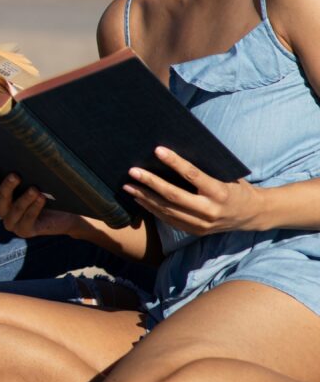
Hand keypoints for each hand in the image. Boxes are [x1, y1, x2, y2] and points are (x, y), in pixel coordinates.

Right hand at [0, 164, 80, 238]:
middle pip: (1, 197)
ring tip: (35, 189)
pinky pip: (27, 220)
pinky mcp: (24, 231)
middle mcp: (4, 209)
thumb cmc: (50, 193)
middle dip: (7, 186)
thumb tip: (27, 157)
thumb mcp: (37, 181)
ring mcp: (12, 222)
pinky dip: (34, 209)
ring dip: (24, 199)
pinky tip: (41, 199)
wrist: (66, 214)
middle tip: (16, 176)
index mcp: (3, 195)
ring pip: (15, 209)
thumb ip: (28, 173)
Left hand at [124, 146, 261, 234]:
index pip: (193, 175)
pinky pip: (169, 220)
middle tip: (132, 172)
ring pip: (167, 210)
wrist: (253, 215)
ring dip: (145, 197)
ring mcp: (202, 224)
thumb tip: (175, 153)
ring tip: (128, 186)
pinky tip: (140, 199)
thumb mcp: (228, 175)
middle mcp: (210, 210)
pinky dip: (153, 209)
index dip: (174, 162)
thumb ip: (205, 169)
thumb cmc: (237, 187)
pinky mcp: (195, 231)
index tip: (157, 150)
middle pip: (173, 196)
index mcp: (220, 192)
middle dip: (150, 183)